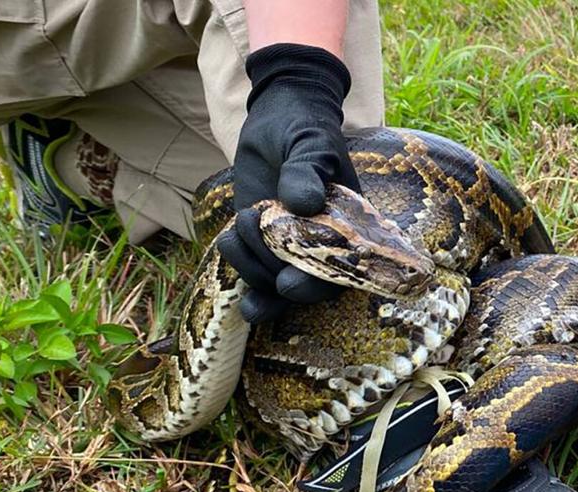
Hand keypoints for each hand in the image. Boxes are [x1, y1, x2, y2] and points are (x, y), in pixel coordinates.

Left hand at [218, 43, 357, 322]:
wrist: (278, 117)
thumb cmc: (306, 128)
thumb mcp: (311, 143)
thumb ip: (307, 171)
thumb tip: (305, 204)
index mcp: (347, 228)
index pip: (340, 272)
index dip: (316, 286)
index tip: (288, 283)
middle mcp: (321, 244)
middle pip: (305, 287)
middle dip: (277, 282)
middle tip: (258, 255)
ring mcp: (288, 245)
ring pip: (272, 282)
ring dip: (251, 265)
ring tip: (243, 222)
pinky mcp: (260, 240)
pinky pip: (250, 268)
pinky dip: (237, 263)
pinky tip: (231, 238)